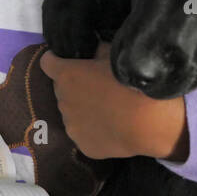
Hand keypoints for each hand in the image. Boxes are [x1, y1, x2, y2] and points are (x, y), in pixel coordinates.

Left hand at [39, 42, 188, 160]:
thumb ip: (96, 50)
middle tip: (98, 87)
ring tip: (108, 110)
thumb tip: (91, 51)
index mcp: (66, 75)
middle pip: (62, 89)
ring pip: (72, 113)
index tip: (69, 61)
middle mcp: (62, 100)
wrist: (149, 121)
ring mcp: (71, 126)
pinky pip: (84, 133)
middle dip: (75, 87)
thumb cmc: (131, 81)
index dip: (56, 60)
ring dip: (83, 109)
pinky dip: (94, 130)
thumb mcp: (114, 53)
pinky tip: (113, 128)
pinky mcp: (83, 145)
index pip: (47, 62)